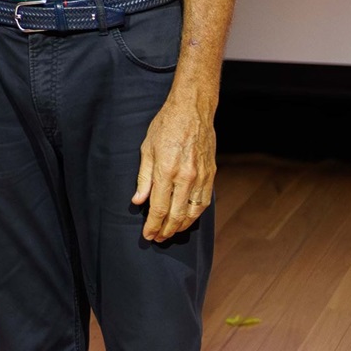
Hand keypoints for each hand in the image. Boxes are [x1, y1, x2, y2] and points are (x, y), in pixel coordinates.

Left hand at [133, 88, 216, 240]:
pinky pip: (204, 202)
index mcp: (166, 171)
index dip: (153, 225)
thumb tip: (138, 201)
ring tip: (171, 233)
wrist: (192, 111)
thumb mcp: (146, 149)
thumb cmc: (165, 126)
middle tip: (157, 239)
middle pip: (176, 214)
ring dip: (182, 226)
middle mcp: (186, 177)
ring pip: (193, 212)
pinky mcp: (211, 175)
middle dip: (166, 230)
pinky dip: (195, 215)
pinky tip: (187, 219)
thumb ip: (143, 178)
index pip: (159, 208)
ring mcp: (201, 177)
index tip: (147, 235)